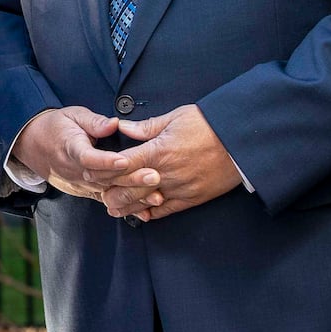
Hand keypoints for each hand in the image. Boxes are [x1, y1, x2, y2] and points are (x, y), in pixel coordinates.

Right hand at [14, 106, 160, 202]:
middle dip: (130, 178)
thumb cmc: (56, 128)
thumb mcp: (73, 115)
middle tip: (154, 176)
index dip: (107, 161)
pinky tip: (145, 210)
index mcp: (70, 148)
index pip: (88, 158)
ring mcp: (80, 184)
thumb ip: (94, 121)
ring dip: (132, 194)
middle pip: (104, 178)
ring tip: (156, 194)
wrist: (33, 145)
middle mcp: (75, 170)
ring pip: (108, 192)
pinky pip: (106, 200)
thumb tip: (113, 124)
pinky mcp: (86, 191)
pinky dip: (126, 205)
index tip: (125, 160)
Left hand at [107, 105, 241, 220]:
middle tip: (97, 193)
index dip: (103, 169)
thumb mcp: (175, 118)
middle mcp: (166, 173)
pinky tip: (140, 213)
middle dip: (111, 191)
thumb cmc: (208, 125)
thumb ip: (146, 126)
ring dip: (127, 205)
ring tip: (112, 207)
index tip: (90, 170)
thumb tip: (122, 127)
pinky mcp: (192, 198)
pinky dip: (151, 212)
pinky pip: (167, 210)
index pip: (122, 164)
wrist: (241, 141)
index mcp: (158, 151)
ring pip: (145, 202)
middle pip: (129, 188)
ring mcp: (179, 188)